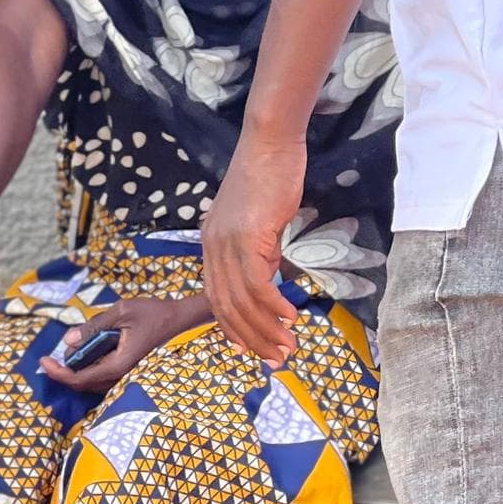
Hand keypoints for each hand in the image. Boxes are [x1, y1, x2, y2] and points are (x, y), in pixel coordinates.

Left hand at [43, 295, 211, 394]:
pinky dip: (87, 370)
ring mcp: (125, 375)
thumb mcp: (121, 312)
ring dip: (74, 373)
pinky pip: (101, 377)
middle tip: (47, 359)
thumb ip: (94, 326)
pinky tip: (81, 357)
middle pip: (83, 385)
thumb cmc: (152, 314)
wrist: (179, 320)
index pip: (80, 378)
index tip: (42, 361)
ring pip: (92, 383)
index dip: (58, 373)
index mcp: (118, 364)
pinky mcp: (127, 371)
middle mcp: (121, 376)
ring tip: (60, 358)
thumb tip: (67, 340)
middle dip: (62, 374)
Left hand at [203, 130, 307, 368]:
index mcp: (211, 244)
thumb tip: (270, 275)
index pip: (216, 297)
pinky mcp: (248, 236)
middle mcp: (213, 247)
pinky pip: (258, 283)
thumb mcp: (258, 219)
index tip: (251, 350)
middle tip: (276, 360)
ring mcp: (228, 242)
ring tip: (288, 347)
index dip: (232, 328)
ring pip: (242, 301)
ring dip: (266, 329)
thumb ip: (258, 247)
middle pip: (227, 307)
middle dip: (252, 339)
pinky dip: (273, 305)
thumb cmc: (268, 175)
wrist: (270, 143)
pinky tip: (291, 317)